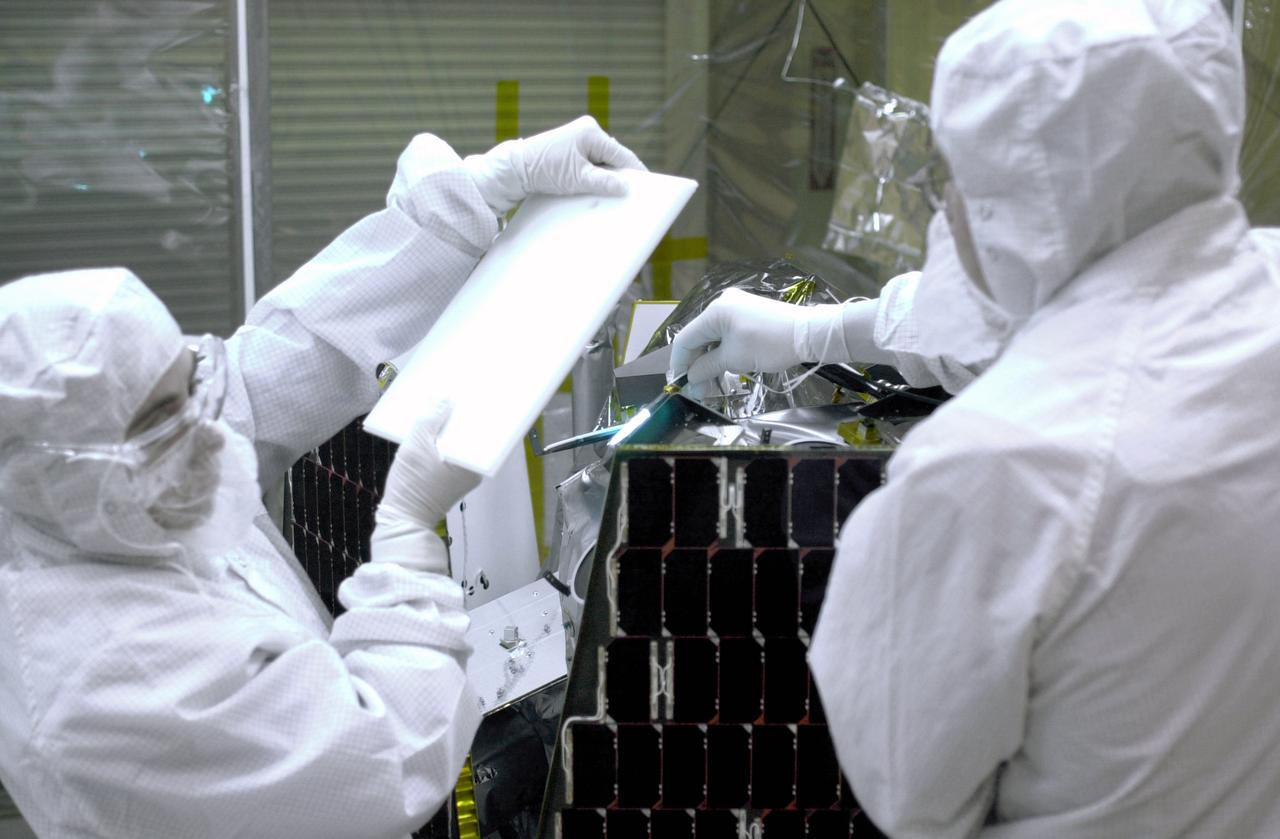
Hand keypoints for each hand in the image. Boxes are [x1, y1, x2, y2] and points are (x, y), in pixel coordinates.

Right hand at [371, 400, 479, 572]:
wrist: (401, 519)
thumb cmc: (412, 486)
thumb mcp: (416, 448)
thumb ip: (430, 420)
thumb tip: (445, 397)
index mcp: (474, 462)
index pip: (486, 430)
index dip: (483, 409)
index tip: (480, 390)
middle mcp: (474, 466)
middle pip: (472, 433)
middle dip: (464, 412)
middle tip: (460, 386)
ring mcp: (462, 471)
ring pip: (459, 440)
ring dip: (450, 423)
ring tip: (444, 398)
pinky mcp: (450, 474)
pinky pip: (450, 449)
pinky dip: (442, 436)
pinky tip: (432, 420)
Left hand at [461, 115, 646, 213]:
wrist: (515, 169)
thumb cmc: (545, 169)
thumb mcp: (577, 178)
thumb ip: (604, 182)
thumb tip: (626, 187)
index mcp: (591, 132)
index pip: (621, 154)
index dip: (635, 171)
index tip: (647, 187)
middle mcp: (587, 131)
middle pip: (613, 157)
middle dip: (621, 176)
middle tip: (633, 194)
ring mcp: (578, 139)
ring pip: (603, 161)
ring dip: (608, 177)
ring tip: (618, 195)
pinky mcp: (571, 149)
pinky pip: (591, 163)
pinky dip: (596, 175)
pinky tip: (600, 189)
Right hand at [667, 289, 853, 398]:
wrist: (808, 334)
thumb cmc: (770, 344)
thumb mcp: (734, 359)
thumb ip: (707, 367)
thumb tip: (690, 377)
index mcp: (714, 311)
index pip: (685, 339)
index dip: (680, 364)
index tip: (680, 384)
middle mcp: (722, 304)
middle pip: (699, 338)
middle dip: (697, 365)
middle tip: (698, 390)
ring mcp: (736, 307)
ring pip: (713, 338)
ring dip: (710, 361)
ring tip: (712, 384)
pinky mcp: (748, 314)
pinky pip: (727, 334)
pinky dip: (723, 352)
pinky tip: (725, 368)